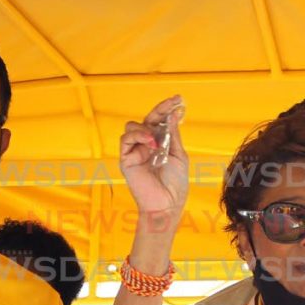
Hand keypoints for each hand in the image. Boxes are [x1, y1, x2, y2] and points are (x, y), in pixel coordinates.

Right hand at [120, 96, 187, 218]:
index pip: (160, 122)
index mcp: (160, 143)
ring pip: (132, 127)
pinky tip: (150, 143)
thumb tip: (173, 115)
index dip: (167, 109)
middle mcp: (146, 145)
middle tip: (171, 103)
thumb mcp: (179, 155)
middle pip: (146, 120)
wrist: (167, 204)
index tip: (178, 100)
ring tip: (156, 140)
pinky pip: (126, 140)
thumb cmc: (175, 184)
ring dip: (146, 128)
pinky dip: (138, 137)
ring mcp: (136, 151)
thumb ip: (173, 135)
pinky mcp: (126, 159)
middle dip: (159, 110)